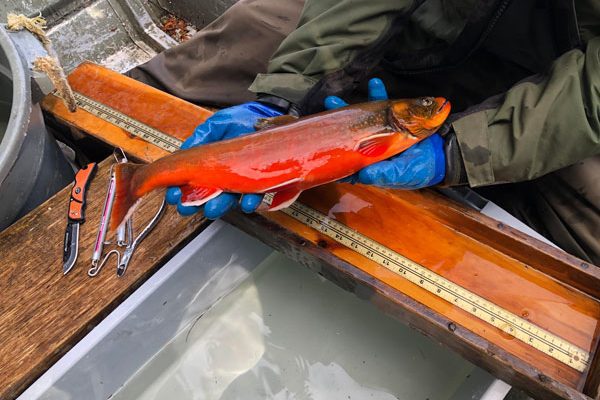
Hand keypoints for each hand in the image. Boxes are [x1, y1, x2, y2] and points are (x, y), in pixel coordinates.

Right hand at [166, 101, 282, 217]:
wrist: (267, 116)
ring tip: (213, 208)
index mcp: (208, 163)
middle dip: (195, 203)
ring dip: (220, 206)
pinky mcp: (258, 182)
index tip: (173, 195)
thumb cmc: (241, 120)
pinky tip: (246, 202)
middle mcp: (222, 175)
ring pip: (227, 200)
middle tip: (188, 206)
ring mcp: (239, 180)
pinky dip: (250, 202)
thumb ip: (201, 136)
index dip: (179, 190)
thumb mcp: (217, 124)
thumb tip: (185, 150)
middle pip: (205, 195)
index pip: (189, 180)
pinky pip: (254, 197)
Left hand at [325, 78, 445, 188]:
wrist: (443, 155)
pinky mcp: (393, 120)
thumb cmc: (419, 169)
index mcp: (368, 163)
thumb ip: (382, 174)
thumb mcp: (400, 174)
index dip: (331, 152)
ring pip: (361, 119)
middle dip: (334, 124)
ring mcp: (380, 132)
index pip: (345, 159)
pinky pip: (383, 106)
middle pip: (347, 135)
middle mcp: (370, 147)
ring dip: (349, 107)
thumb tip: (362, 173)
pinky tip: (375, 82)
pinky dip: (379, 94)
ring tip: (334, 98)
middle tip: (323, 113)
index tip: (317, 144)